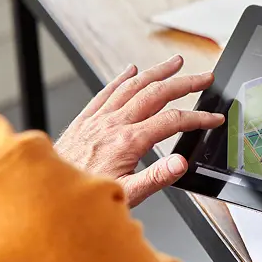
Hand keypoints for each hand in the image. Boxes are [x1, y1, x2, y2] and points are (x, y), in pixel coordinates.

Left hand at [54, 55, 224, 207]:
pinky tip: (130, 70)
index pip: (172, 121)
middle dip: (184, 83)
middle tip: (205, 78)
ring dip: (157, 72)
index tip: (214, 118)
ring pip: (132, 86)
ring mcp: (97, 120)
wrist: (47, 194)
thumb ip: (156, 178)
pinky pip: (105, 92)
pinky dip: (121, 79)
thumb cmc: (85, 198)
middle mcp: (113, 125)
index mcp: (127, 142)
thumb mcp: (127, 195)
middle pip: (156, 94)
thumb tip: (181, 163)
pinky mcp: (84, 121)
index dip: (198, 118)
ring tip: (175, 63)